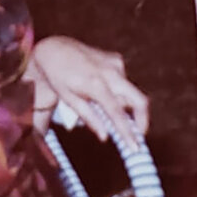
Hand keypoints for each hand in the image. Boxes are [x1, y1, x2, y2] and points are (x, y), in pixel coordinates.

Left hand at [29, 36, 148, 145]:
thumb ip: (90, 118)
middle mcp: (110, 72)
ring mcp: (115, 63)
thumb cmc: (58, 76)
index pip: (117, 113)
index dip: (128, 132)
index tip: (135, 147)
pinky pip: (123, 81)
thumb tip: (105, 137)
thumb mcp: (69, 99)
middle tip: (137, 134)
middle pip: (139, 99)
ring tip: (100, 103)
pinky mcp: (116, 58)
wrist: (54, 49)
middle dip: (142, 119)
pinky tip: (100, 87)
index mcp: (96, 84)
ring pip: (129, 92)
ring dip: (122, 103)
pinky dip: (116, 90)